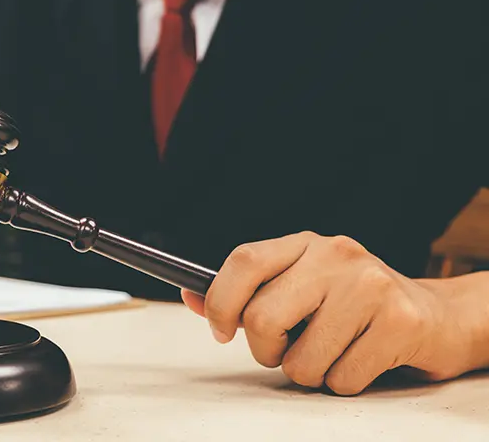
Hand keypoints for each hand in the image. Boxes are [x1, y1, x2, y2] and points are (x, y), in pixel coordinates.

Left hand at [180, 232, 473, 394]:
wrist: (437, 317)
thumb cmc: (354, 307)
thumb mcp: (301, 287)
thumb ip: (248, 292)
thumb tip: (189, 297)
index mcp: (304, 244)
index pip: (243, 261)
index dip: (220, 302)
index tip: (221, 331)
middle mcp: (336, 255)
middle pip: (262, 318)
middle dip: (266, 351)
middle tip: (286, 351)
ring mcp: (370, 285)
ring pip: (300, 360)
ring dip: (308, 373)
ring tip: (332, 353)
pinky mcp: (399, 321)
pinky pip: (341, 379)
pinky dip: (343, 383)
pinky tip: (362, 359)